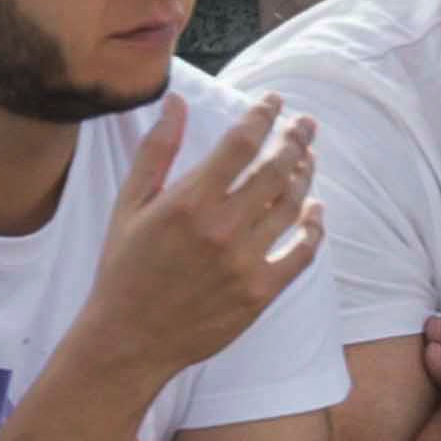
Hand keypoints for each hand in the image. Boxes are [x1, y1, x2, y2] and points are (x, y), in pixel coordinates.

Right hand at [80, 92, 326, 391]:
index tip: (275, 101)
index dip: (263, 116)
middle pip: (276, 169)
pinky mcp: (260, 292)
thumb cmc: (125, 269)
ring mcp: (245, 262)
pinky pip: (302, 253)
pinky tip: (315, 211)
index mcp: (188, 203)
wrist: (128, 339)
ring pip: (293, 206)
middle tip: (306, 125)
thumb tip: (176, 102)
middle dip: (296, 140)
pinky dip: (315, 228)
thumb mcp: (129, 206)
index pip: (240, 144)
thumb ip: (156, 152)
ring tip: (308, 160)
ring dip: (306, 177)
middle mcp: (221, 229)